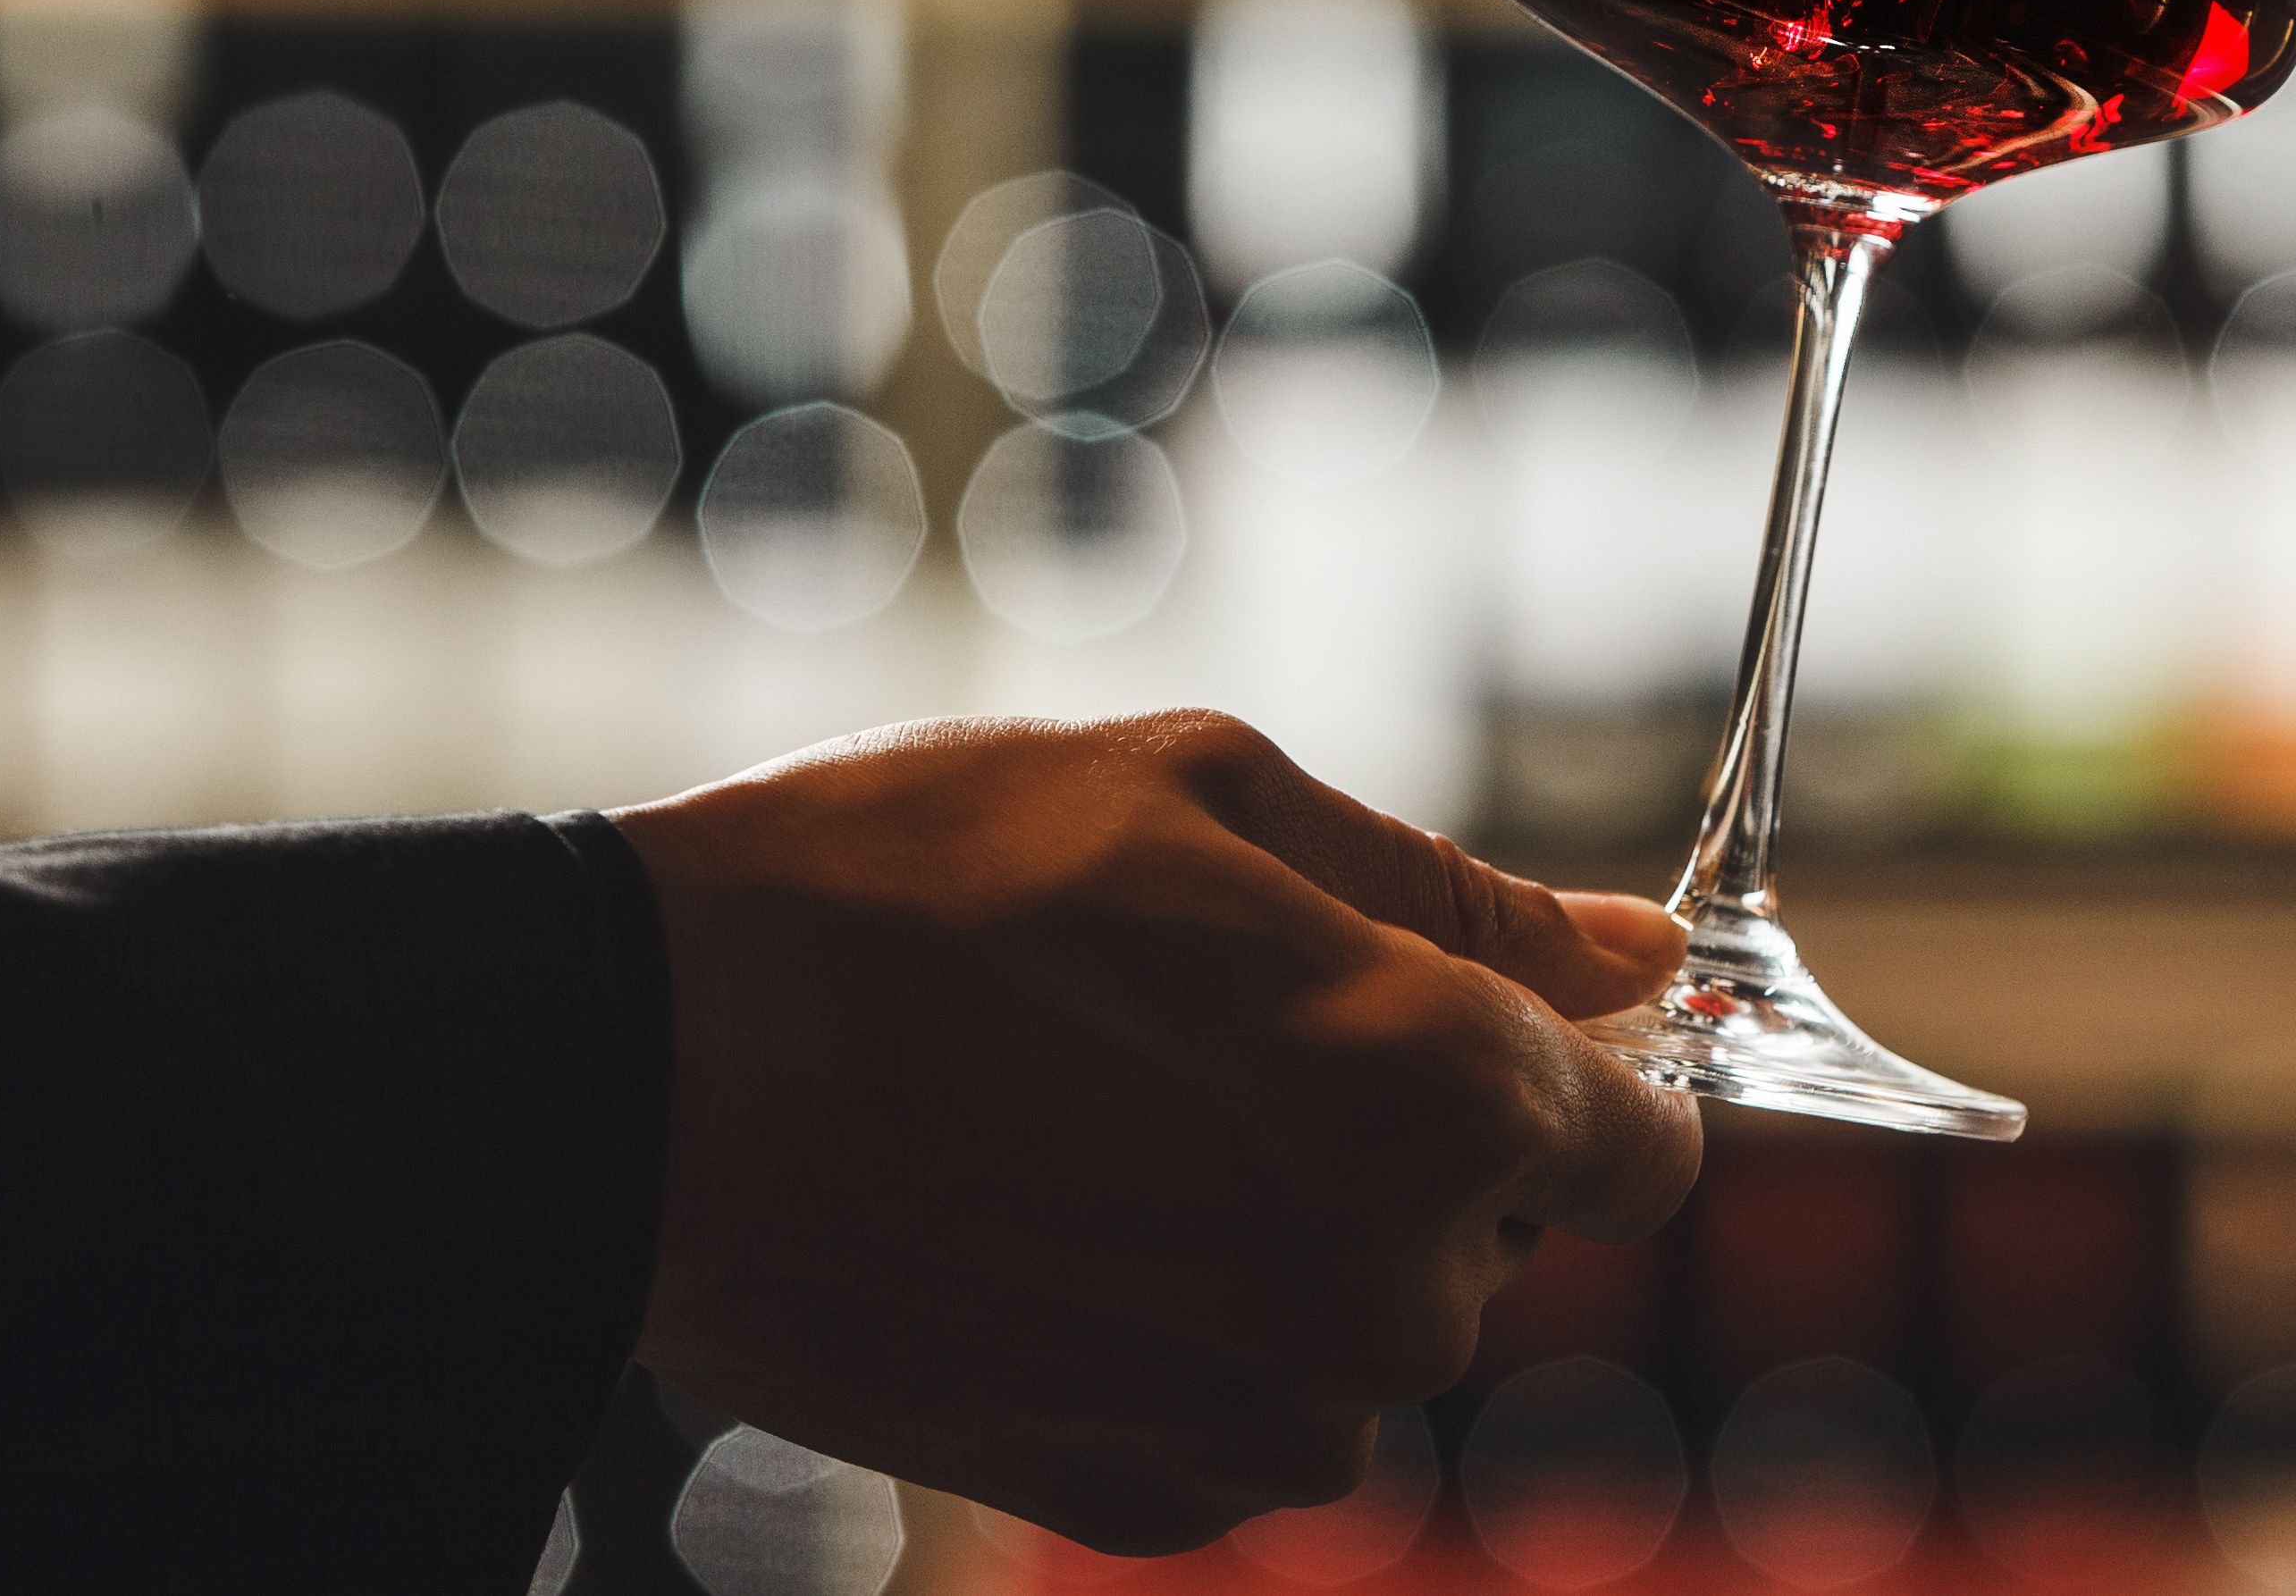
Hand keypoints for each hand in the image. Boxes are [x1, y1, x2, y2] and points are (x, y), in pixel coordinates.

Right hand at [611, 710, 1700, 1554]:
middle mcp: (1393, 1292)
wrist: (651, 1075)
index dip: (1582, 1076)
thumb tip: (1637, 954)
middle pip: (1498, 1234)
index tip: (1482, 1025)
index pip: (1645, 1146)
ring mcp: (1267, 1419)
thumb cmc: (931, 887)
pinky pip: (1250, 1417)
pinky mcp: (1138, 1497)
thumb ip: (1463, 896)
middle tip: (1217, 1035)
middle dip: (1414, 1141)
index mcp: (1447, 1096)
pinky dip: (1194, 1333)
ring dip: (1298, 1241)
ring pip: (1368, 1330)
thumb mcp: (1216, 797)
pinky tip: (1063, 1225)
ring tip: (1110, 1122)